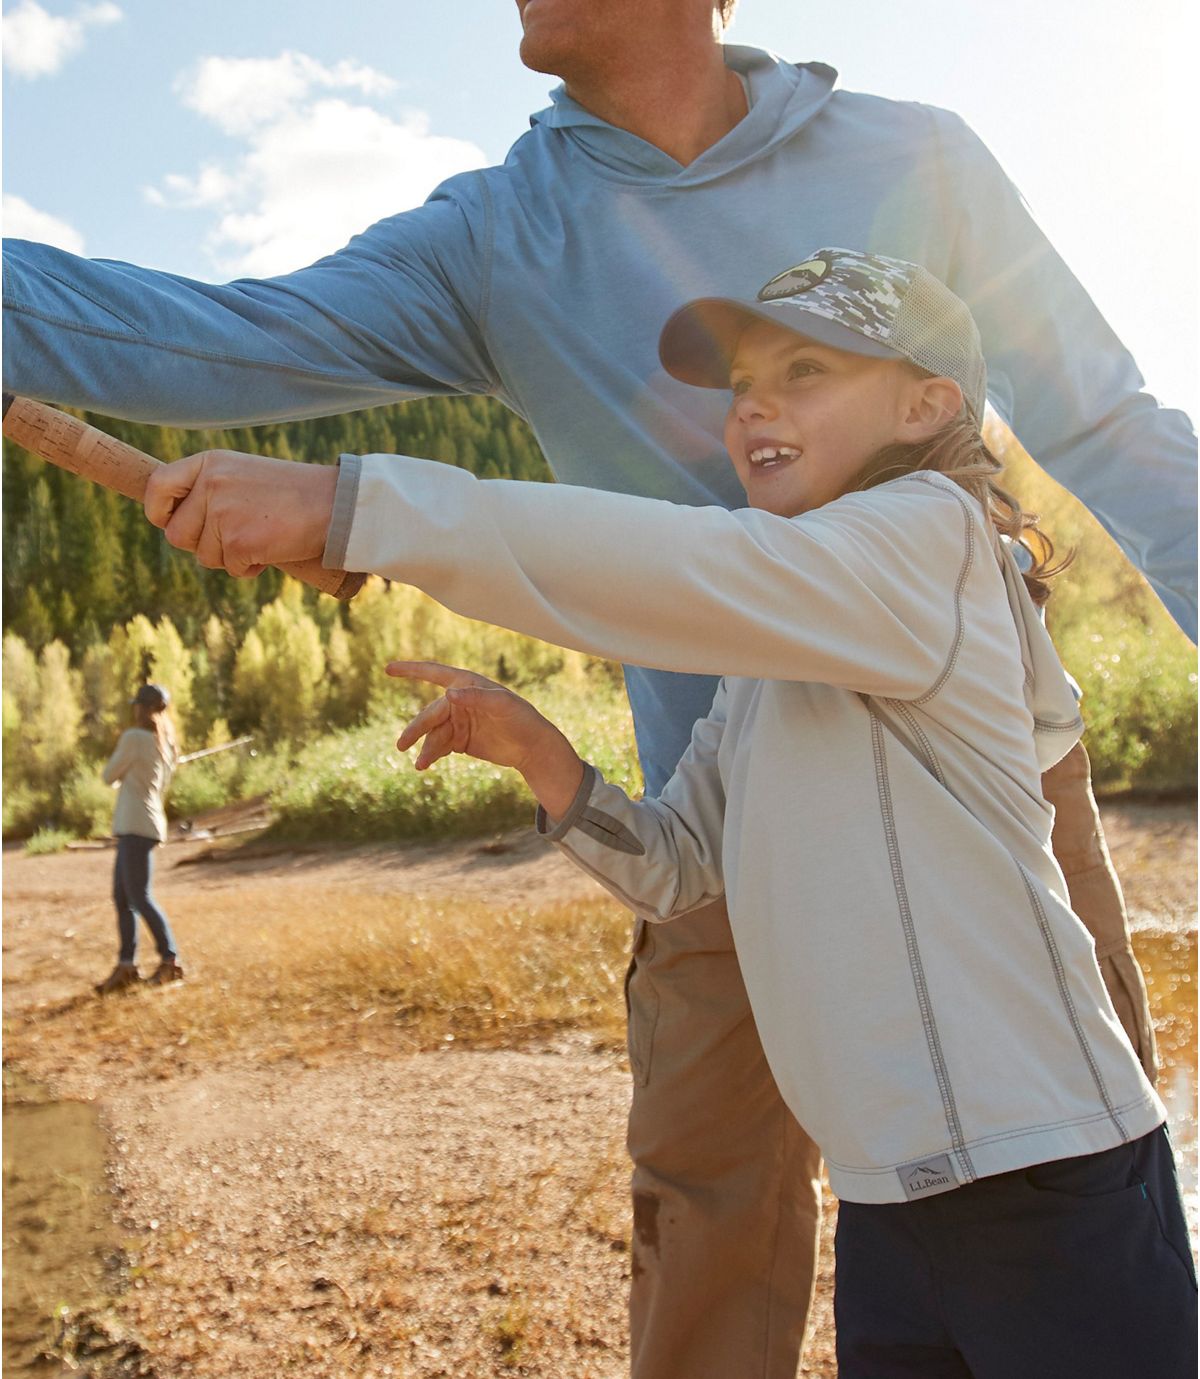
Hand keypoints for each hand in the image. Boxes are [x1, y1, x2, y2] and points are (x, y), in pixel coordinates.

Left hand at [143, 451, 337, 576]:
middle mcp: (211, 485)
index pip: (157, 486)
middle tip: (236, 536)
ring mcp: (223, 513)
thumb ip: (211, 490)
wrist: (335, 504)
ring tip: (260, 538)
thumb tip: (178, 523)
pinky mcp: (239, 541)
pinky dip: (250, 568)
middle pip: (177, 534)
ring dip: (230, 557)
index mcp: (210, 463)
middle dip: (203, 544)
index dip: (158, 511)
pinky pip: (231, 569)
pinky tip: (270, 550)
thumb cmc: (295, 493)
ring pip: (204, 556)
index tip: (169, 521)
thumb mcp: (244, 475)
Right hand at [387, 660, 584, 818]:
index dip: (410, 670)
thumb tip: (448, 693)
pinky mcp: (459, 740)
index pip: (433, 673)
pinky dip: (431, 754)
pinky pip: (439, 746)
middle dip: (416, 729)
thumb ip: (476, 697)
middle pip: (430, 714)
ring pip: (433, 734)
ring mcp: (458, 721)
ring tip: (421, 765)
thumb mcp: (502, 705)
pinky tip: (425, 764)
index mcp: (466, 684)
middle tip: (402, 745)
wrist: (532, 747)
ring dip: (425, 748)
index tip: (387, 669)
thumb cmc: (521, 718)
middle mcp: (458, 701)